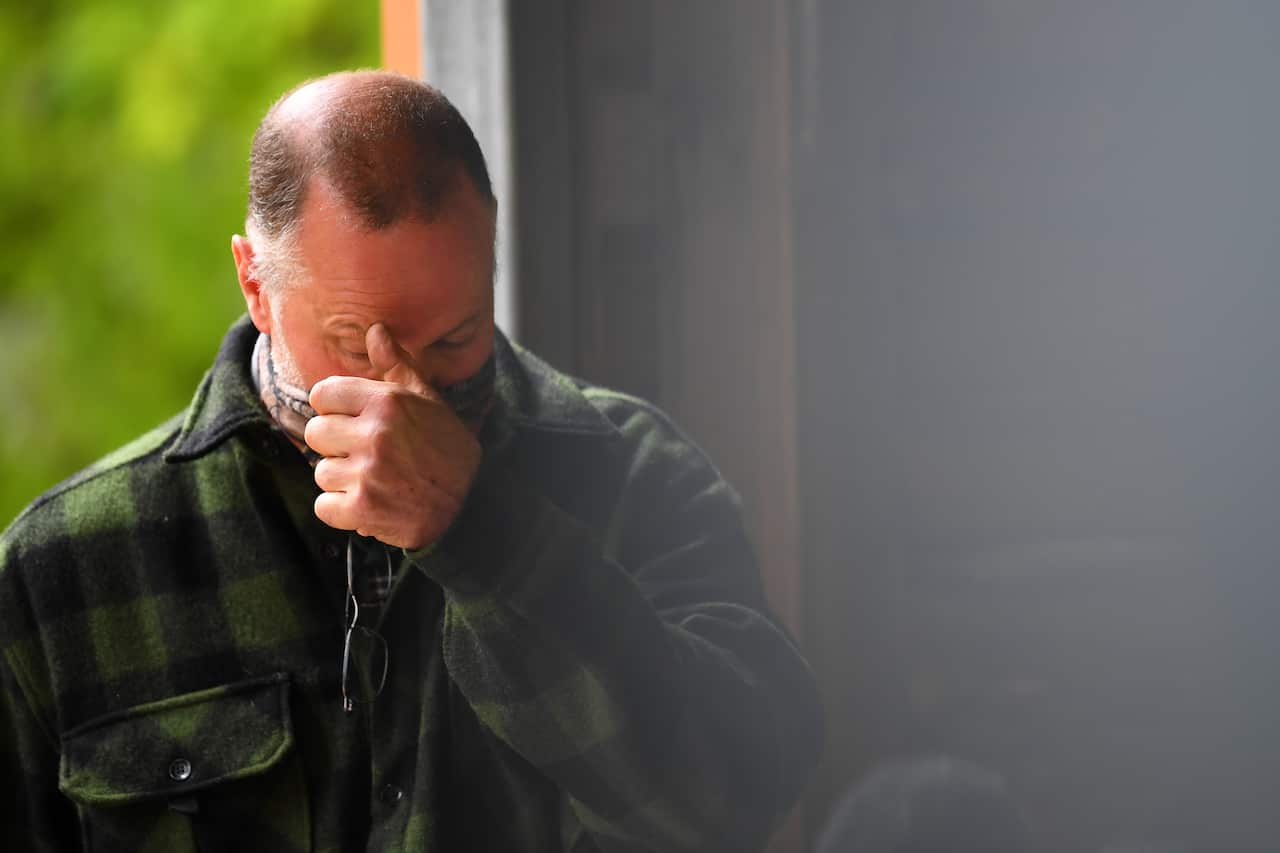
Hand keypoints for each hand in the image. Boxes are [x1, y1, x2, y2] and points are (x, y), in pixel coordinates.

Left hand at [304, 323, 481, 548]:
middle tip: (366, 456)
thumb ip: (397, 366)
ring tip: (374, 481)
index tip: (353, 422)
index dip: (336, 410)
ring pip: (322, 472)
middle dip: (337, 446)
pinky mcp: (362, 509)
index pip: (323, 394)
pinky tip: (369, 505)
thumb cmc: (447, 450)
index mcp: (387, 402)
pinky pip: (324, 506)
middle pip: (315, 433)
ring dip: (343, 481)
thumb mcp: (429, 402)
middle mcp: (375, 433)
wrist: (473, 504)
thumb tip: (374, 330)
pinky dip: (342, 511)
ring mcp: (367, 473)